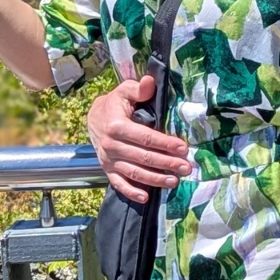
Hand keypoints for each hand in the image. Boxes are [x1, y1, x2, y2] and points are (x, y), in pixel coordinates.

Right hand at [88, 75, 192, 201]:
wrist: (94, 117)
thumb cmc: (115, 103)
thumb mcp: (124, 90)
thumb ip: (138, 88)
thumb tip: (150, 82)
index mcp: (117, 126)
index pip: (145, 138)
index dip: (165, 144)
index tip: (183, 148)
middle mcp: (112, 146)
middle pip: (143, 158)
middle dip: (166, 164)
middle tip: (186, 168)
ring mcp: (108, 160)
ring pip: (134, 173)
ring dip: (155, 179)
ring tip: (174, 182)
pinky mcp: (107, 170)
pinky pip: (119, 184)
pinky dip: (131, 192)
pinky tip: (146, 197)